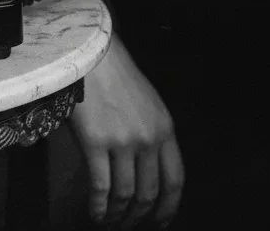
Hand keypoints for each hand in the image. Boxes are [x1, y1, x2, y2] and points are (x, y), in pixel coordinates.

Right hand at [69, 32, 184, 226]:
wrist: (94, 57)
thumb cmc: (120, 80)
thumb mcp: (150, 106)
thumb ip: (155, 137)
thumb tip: (152, 175)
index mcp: (165, 129)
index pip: (175, 180)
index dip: (169, 208)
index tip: (160, 223)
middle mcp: (148, 138)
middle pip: (149, 193)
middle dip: (140, 217)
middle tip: (130, 226)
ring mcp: (122, 142)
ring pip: (125, 195)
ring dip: (117, 216)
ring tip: (110, 222)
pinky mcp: (96, 143)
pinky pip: (101, 188)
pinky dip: (99, 207)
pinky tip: (96, 213)